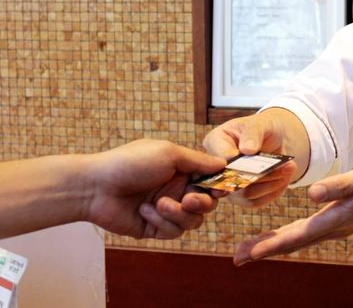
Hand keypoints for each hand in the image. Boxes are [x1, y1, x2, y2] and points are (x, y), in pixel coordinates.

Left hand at [85, 139, 226, 238]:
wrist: (95, 187)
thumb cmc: (130, 163)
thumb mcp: (169, 153)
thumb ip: (198, 161)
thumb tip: (223, 163)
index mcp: (182, 169)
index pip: (210, 180)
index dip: (218, 185)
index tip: (219, 188)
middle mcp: (177, 189)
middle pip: (207, 203)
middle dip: (201, 202)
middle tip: (188, 199)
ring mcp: (166, 209)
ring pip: (193, 220)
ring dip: (178, 214)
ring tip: (158, 205)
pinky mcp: (154, 227)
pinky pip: (174, 231)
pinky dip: (162, 222)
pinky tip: (144, 211)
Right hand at [203, 110, 302, 206]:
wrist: (273, 138)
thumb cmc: (262, 128)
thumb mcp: (260, 123)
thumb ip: (253, 133)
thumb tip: (247, 150)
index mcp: (215, 142)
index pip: (220, 159)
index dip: (237, 163)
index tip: (256, 158)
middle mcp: (217, 167)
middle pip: (232, 181)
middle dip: (261, 175)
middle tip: (283, 166)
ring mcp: (228, 185)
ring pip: (246, 195)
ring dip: (271, 184)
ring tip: (289, 169)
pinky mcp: (241, 197)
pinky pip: (256, 201)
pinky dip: (273, 191)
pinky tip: (285, 178)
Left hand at [233, 159, 352, 264]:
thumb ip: (339, 185)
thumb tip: (311, 194)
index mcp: (336, 218)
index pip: (297, 235)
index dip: (271, 244)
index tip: (248, 253)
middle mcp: (333, 228)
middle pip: (293, 242)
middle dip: (264, 249)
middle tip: (237, 257)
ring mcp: (335, 227)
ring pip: (298, 240)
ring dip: (273, 244)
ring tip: (249, 250)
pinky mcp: (337, 222)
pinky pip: (306, 234)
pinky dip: (287, 237)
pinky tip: (278, 237)